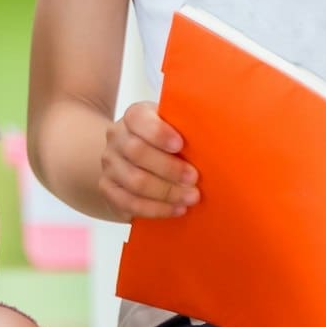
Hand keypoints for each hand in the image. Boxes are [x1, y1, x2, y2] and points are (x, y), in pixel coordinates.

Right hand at [101, 101, 199, 220]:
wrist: (131, 159)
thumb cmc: (164, 143)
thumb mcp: (173, 127)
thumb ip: (186, 129)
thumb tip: (217, 141)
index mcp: (133, 117)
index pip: (138, 118)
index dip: (158, 132)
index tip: (180, 145)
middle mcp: (116, 138)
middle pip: (136, 152)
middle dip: (169, 168)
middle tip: (194, 178)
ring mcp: (109, 164)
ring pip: (134, 181)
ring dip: (166, 192)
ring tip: (190, 198)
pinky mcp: (108, 188)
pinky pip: (128, 203)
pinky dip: (155, 209)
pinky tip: (176, 209)